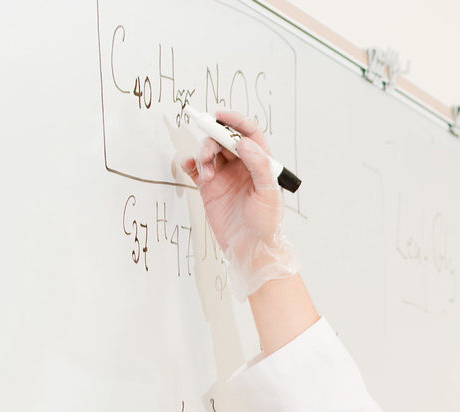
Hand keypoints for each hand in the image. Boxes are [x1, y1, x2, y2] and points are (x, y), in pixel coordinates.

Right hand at [181, 108, 297, 294]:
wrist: (252, 250)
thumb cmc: (266, 225)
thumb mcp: (269, 194)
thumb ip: (259, 165)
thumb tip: (244, 142)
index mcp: (259, 163)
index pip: (247, 133)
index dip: (234, 120)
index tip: (220, 115)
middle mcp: (241, 166)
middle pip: (224, 139)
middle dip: (213, 139)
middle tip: (209, 152)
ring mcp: (224, 176)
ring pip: (209, 151)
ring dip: (203, 155)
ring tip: (206, 174)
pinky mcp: (209, 188)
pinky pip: (196, 168)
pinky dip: (190, 163)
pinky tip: (190, 167)